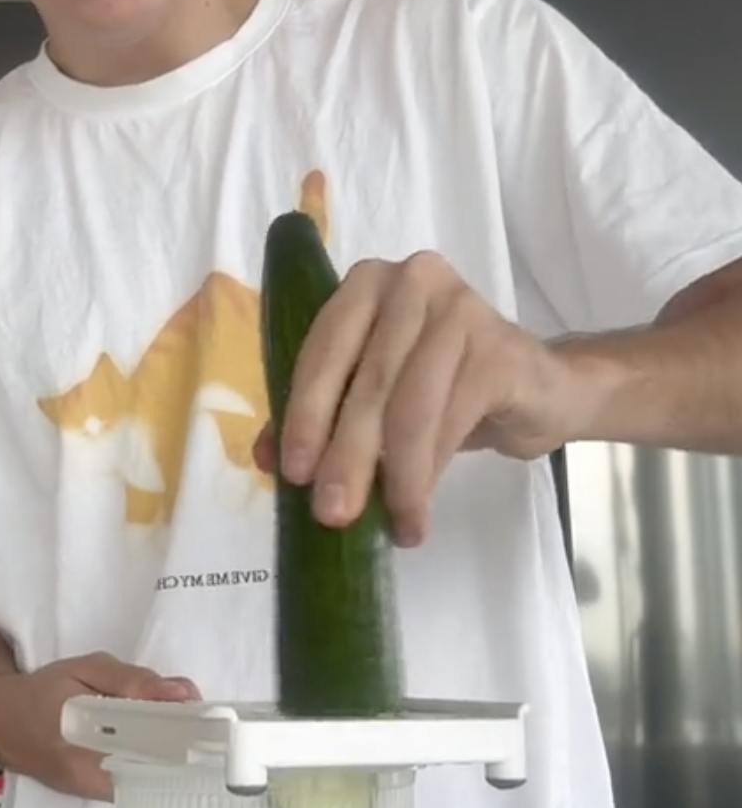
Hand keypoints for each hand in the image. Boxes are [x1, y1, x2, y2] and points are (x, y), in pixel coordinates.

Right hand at [0, 654, 199, 800]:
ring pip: (149, 778)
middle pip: (157, 775)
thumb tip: (183, 694)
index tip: (210, 728)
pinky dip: (152, 757)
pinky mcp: (97, 791)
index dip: (187, 749)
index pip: (153, 768)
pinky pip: (136, 778)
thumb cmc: (39, 693)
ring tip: (187, 725)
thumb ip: (132, 682)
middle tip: (202, 719)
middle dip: (183, 747)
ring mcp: (96, 794)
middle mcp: (95, 787)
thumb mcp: (84, 672)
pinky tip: (162, 736)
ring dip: (171, 752)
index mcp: (89, 759)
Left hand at [254, 251, 594, 546]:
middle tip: (332, 515)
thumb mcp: (376, 399)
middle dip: (345, 455)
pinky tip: (419, 513)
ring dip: (395, 478)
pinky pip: (450, 421)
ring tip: (392, 527)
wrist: (539, 389)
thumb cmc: (445, 389)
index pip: (324, 348)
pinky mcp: (498, 348)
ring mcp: (460, 309)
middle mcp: (412, 280)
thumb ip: (321, 415)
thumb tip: (267, 460)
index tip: (292, 473)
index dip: (304, 412)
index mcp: (366, 285)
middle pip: (367, 382)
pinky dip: (429, 475)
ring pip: (410, 407)